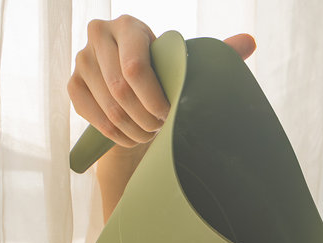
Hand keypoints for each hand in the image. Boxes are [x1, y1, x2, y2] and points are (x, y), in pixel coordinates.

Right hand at [68, 16, 256, 147]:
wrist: (137, 94)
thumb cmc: (168, 76)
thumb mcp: (189, 64)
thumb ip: (218, 51)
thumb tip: (250, 41)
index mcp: (129, 26)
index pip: (136, 67)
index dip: (155, 99)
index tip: (170, 115)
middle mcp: (98, 35)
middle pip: (122, 90)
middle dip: (147, 117)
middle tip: (163, 128)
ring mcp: (81, 59)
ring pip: (109, 107)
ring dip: (134, 129)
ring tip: (151, 134)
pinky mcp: (72, 84)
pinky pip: (92, 116)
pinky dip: (115, 133)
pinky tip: (131, 137)